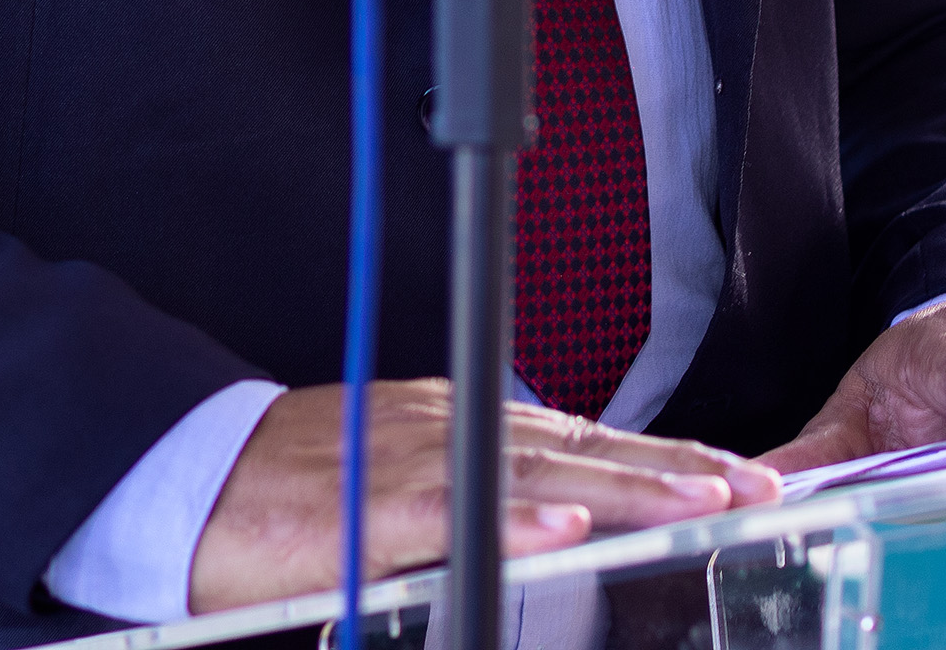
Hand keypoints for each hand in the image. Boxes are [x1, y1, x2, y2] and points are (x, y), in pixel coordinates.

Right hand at [189, 378, 780, 613]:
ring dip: (630, 484)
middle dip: (677, 468)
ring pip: (542, 468)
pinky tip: (570, 523)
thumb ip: (472, 494)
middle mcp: (450, 425)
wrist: (186, 476)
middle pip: (584, 446)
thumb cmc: (288, 490)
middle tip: (758, 485)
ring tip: (704, 499)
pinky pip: (456, 506)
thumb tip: (554, 519)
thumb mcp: (397, 482)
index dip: (662, 458)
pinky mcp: (370, 504)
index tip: (735, 475)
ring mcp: (413, 458)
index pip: (584, 440)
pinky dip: (515, 512)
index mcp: (460, 422)